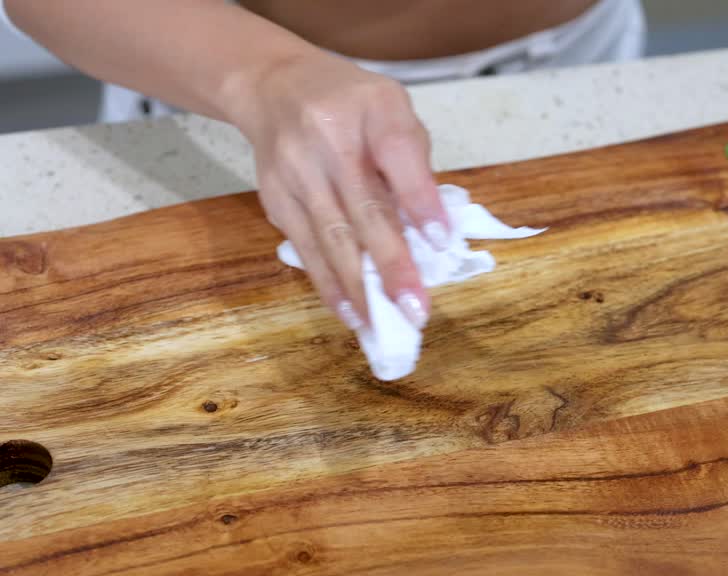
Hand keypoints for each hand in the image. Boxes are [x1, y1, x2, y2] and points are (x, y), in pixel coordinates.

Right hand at [231, 51, 446, 330]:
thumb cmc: (352, 104)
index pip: (399, 156)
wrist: (274, 85)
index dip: (420, 201)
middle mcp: (328, 140)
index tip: (441, 242)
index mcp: (371, 109)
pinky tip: (352, 313)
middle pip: (364, 210)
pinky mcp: (276, 198)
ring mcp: (296, 172)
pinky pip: (306, 249)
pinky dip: (330, 285)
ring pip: (332, 238)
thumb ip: (415, 164)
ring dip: (360, 288)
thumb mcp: (394, 110)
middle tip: (417, 309)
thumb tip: (436, 232)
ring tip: (385, 326)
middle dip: (393, 265)